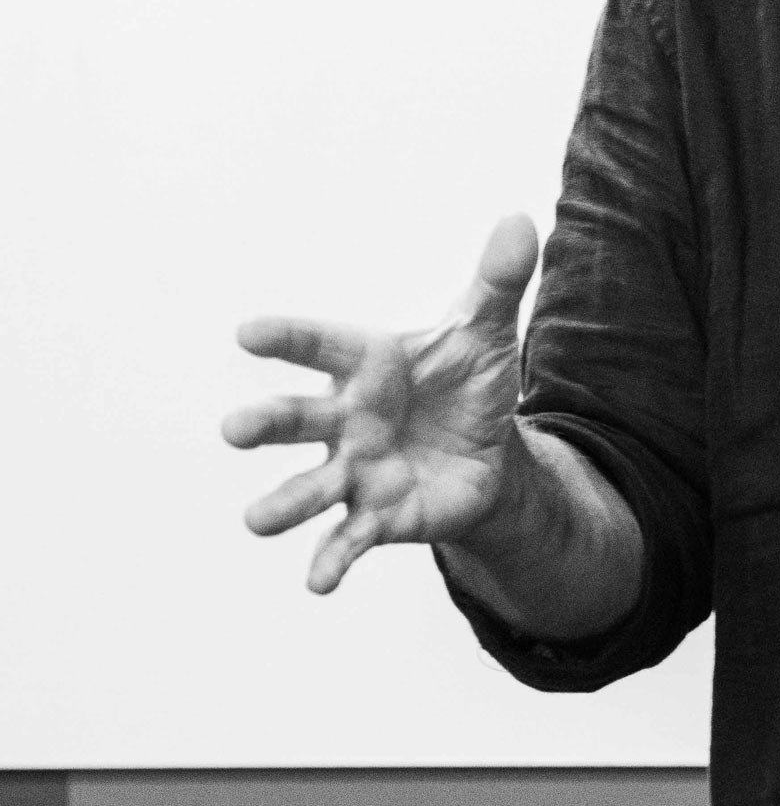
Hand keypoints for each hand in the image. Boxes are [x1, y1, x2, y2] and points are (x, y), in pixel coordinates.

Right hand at [223, 215, 538, 594]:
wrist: (487, 454)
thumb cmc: (468, 383)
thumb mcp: (487, 332)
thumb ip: (496, 281)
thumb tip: (519, 220)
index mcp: (366, 365)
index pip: (321, 345)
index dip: (287, 339)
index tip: (247, 332)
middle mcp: (346, 420)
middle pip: (297, 419)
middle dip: (266, 424)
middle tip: (233, 431)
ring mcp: (354, 471)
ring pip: (309, 489)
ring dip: (283, 504)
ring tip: (255, 521)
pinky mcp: (375, 517)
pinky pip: (346, 541)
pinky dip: (331, 562)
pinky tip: (317, 584)